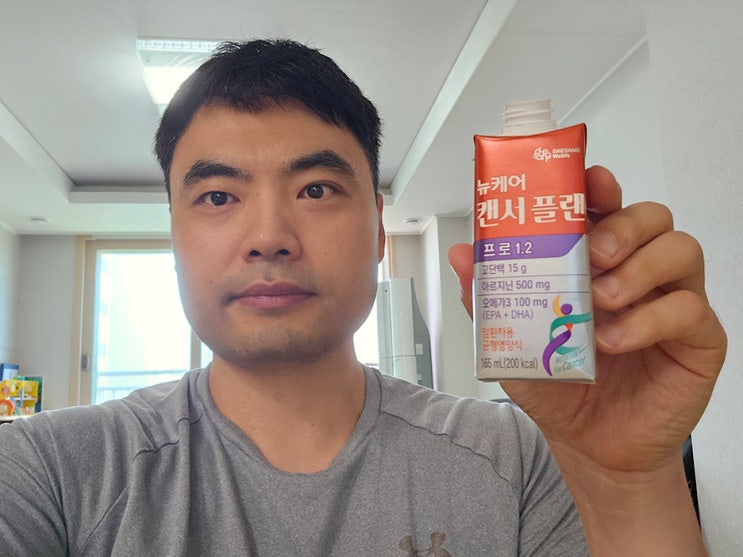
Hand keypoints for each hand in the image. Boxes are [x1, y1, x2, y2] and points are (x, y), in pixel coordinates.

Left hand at [449, 165, 726, 474]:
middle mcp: (639, 274)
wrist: (591, 445)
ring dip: (638, 267)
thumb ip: (491, 300)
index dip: (600, 187)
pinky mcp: (696, 338)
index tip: (588, 180)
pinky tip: (614, 340)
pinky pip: (690, 308)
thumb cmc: (561, 388)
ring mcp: (671, 302)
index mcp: (598, 264)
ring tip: (601, 299)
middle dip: (622, 223)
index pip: (608, 208)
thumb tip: (463, 255)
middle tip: (594, 251)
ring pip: (680, 249)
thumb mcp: (514, 343)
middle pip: (652, 216)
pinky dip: (648, 320)